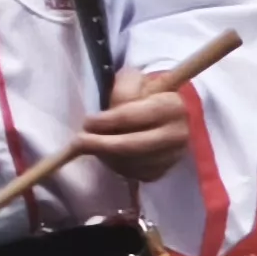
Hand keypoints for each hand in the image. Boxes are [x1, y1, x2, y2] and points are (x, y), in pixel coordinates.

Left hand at [69, 71, 194, 185]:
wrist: (168, 113)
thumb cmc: (145, 93)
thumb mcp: (134, 81)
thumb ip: (123, 92)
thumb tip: (108, 114)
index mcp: (172, 106)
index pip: (134, 117)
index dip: (107, 121)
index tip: (87, 122)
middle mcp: (178, 134)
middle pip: (134, 146)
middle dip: (102, 145)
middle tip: (78, 142)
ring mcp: (173, 156)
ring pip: (131, 163)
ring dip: (106, 156)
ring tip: (92, 144)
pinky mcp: (164, 170)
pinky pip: (134, 174)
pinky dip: (116, 166)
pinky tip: (107, 154)